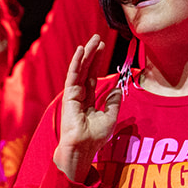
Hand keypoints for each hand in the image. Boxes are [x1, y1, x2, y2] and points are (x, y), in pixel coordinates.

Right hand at [53, 34, 121, 180]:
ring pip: (80, 70)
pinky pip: (73, 76)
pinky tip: (81, 51)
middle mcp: (79, 95)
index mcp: (87, 100)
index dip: (97, 62)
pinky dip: (77, 62)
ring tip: (92, 40)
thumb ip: (113, 102)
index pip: (92, 76)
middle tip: (97, 38)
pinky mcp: (69, 96)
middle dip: (92, 54)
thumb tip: (118, 89)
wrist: (82, 149)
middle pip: (86, 70)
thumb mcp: (110, 118)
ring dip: (86, 54)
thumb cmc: (94, 138)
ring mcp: (73, 95)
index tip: (102, 48)